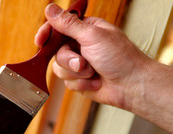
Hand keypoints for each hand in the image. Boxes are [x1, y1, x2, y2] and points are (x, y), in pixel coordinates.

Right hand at [35, 3, 150, 109]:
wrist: (131, 85)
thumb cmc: (120, 58)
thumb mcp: (92, 36)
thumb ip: (68, 24)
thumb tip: (51, 9)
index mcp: (84, 30)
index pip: (57, 28)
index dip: (46, 34)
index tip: (41, 41)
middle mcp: (80, 46)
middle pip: (56, 52)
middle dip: (69, 60)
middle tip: (82, 63)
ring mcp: (79, 64)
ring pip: (59, 69)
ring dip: (76, 74)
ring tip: (92, 73)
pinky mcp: (79, 80)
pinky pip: (67, 83)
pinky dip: (81, 84)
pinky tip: (95, 82)